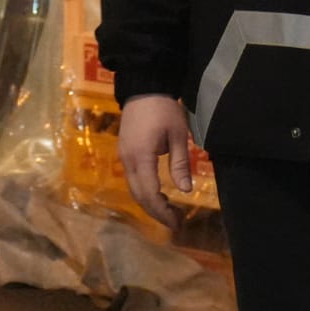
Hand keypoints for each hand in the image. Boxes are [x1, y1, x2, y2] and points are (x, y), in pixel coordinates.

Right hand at [118, 93, 192, 227]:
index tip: (179, 222)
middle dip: (157, 212)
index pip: (150, 193)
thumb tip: (185, 190)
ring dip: (150, 203)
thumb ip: (180, 163)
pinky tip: (158, 194)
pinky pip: (132, 179)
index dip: (163, 212)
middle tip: (176, 222)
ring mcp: (124, 156)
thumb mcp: (177, 135)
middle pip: (139, 196)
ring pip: (134, 189)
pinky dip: (145, 192)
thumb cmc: (163, 110)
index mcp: (142, 157)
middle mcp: (128, 161)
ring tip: (169, 211)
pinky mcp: (124, 152)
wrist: (143, 87)